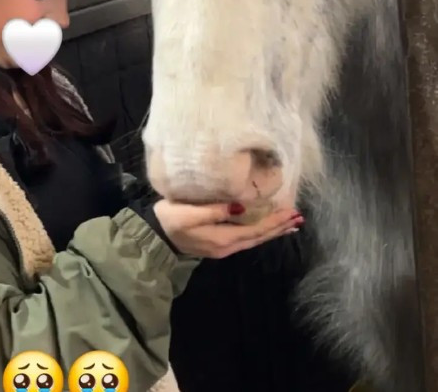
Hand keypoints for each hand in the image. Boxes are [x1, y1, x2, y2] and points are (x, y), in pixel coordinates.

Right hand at [153, 200, 302, 258]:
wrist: (154, 235)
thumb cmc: (170, 219)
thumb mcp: (189, 213)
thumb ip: (215, 210)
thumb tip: (241, 206)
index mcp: (223, 238)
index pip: (256, 230)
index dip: (275, 221)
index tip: (292, 212)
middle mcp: (227, 246)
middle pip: (259, 237)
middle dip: (279, 227)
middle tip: (298, 218)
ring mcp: (223, 247)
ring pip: (254, 239)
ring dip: (272, 231)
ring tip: (290, 224)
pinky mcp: (218, 244)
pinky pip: (247, 238)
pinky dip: (261, 233)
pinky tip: (265, 229)